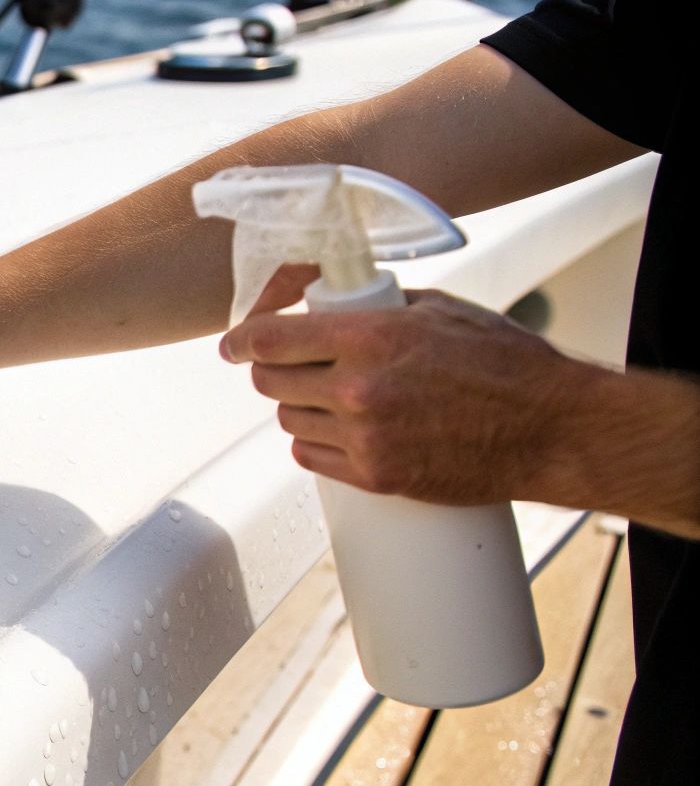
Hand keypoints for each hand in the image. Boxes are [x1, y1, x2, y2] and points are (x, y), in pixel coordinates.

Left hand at [219, 289, 589, 503]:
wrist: (552, 429)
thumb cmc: (508, 364)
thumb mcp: (441, 310)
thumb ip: (378, 309)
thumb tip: (331, 308)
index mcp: (369, 338)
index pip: (269, 339)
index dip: (241, 341)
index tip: (233, 345)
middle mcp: (357, 389)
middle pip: (269, 383)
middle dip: (273, 372)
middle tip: (289, 368)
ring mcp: (364, 438)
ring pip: (289, 422)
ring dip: (299, 408)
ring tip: (331, 399)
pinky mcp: (376, 477)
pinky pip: (311, 458)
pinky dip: (316, 444)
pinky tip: (338, 431)